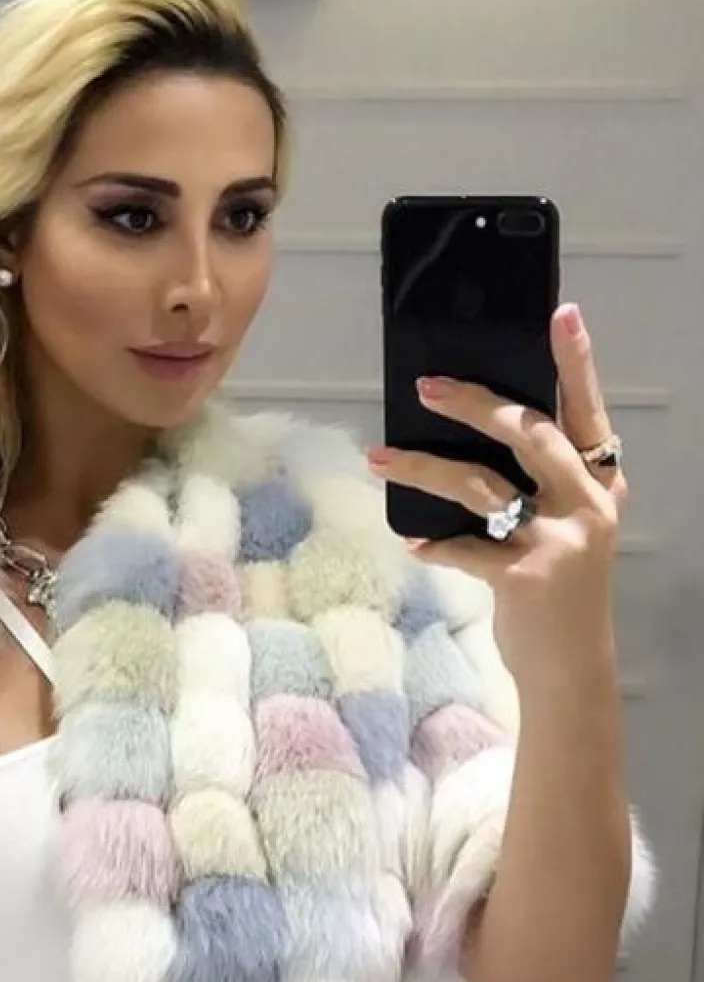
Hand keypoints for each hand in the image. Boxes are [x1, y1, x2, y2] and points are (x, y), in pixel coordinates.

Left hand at [367, 302, 625, 694]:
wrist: (570, 667)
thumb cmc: (558, 589)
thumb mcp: (566, 528)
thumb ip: (540, 485)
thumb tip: (473, 433)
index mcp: (601, 483)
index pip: (586, 411)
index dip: (576, 362)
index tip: (561, 314)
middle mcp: (587, 505)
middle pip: (528, 434)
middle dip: (473, 405)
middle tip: (424, 386)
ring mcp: (558, 543)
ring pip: (481, 486)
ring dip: (424, 468)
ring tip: (380, 458)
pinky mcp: (524, 580)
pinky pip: (463, 549)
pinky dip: (432, 545)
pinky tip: (411, 543)